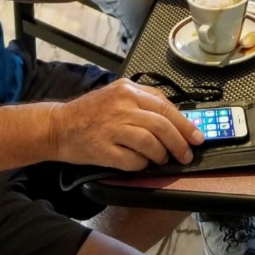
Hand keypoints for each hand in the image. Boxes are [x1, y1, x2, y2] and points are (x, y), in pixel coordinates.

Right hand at [51, 79, 205, 168]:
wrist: (58, 126)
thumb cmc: (89, 113)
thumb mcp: (116, 95)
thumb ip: (143, 102)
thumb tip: (175, 119)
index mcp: (128, 90)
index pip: (165, 107)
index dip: (185, 124)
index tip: (197, 137)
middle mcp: (121, 106)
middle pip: (162, 125)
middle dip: (179, 143)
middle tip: (185, 154)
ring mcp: (111, 128)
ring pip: (150, 143)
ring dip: (161, 155)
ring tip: (161, 159)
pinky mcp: (103, 149)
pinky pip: (132, 160)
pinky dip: (141, 165)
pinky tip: (140, 163)